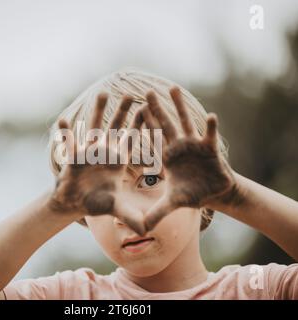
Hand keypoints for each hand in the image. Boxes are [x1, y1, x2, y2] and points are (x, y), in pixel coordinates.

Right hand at [48, 93, 146, 234]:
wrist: (75, 202)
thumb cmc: (96, 202)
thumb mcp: (116, 208)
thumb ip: (131, 215)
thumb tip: (146, 230)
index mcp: (118, 160)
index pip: (131, 140)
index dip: (139, 126)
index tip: (148, 111)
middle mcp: (104, 152)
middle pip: (115, 127)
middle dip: (122, 111)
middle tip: (130, 94)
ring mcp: (89, 151)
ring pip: (94, 126)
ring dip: (98, 111)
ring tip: (102, 93)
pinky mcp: (74, 156)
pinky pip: (70, 142)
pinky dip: (66, 133)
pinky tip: (63, 121)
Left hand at [142, 88, 238, 230]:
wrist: (214, 193)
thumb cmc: (192, 194)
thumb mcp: (172, 203)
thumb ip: (156, 212)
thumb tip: (140, 227)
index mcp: (166, 157)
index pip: (151, 140)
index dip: (142, 127)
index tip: (130, 114)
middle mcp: (178, 146)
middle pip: (165, 124)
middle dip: (156, 108)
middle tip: (146, 91)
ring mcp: (193, 145)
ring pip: (185, 122)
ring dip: (179, 106)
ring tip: (173, 88)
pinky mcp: (210, 148)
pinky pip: (209, 135)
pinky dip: (210, 127)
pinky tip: (211, 116)